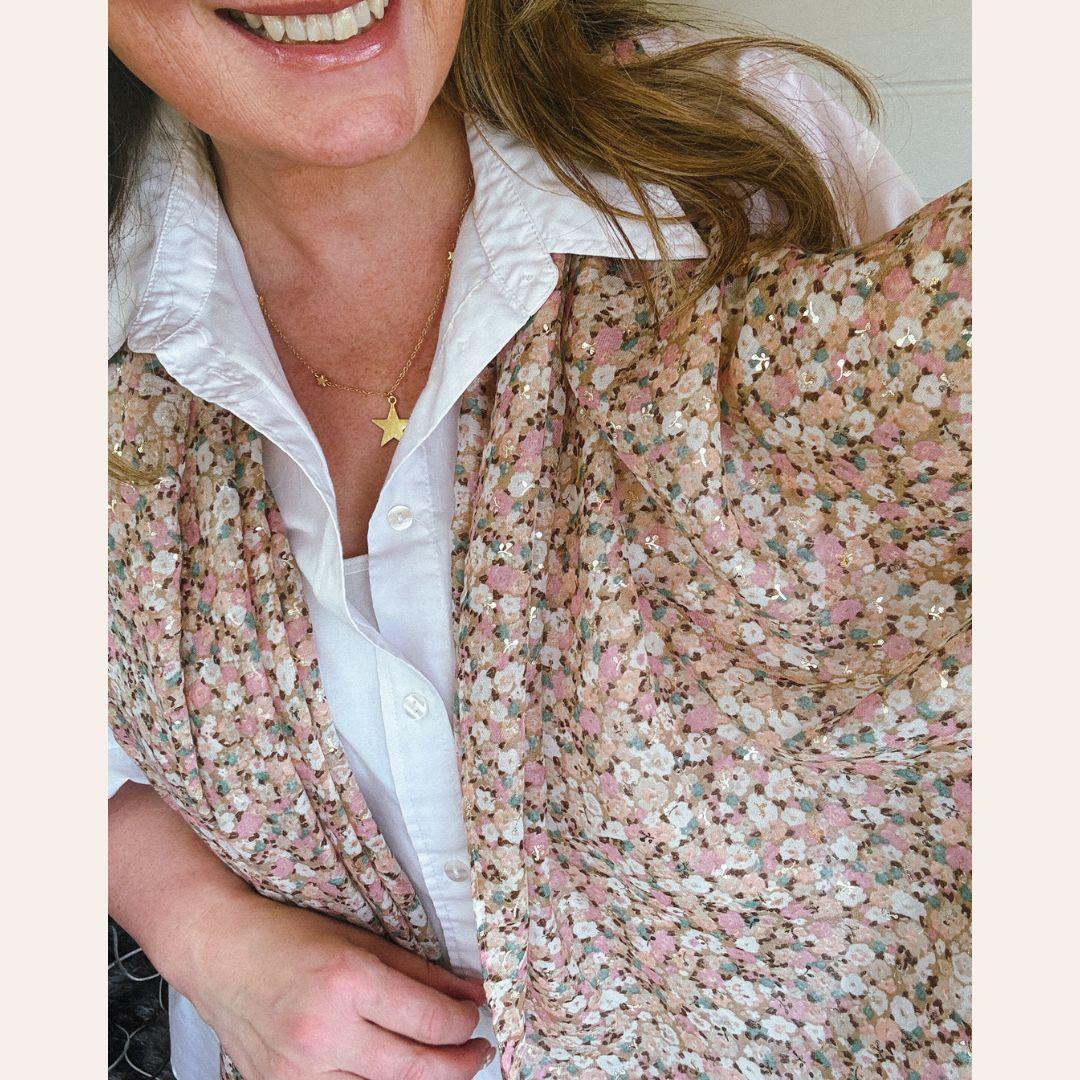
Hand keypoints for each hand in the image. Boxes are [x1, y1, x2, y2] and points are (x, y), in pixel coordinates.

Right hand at [179, 889, 494, 1079]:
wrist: (221, 953)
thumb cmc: (291, 936)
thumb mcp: (364, 941)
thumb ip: (422, 973)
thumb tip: (471, 994)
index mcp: (348, 982)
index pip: (429, 1020)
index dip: (464, 1024)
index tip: (477, 1018)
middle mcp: (324, 1032)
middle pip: (413, 1068)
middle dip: (457, 1063)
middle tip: (477, 1052)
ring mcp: (299, 1070)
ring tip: (443, 1064)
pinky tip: (394, 1072)